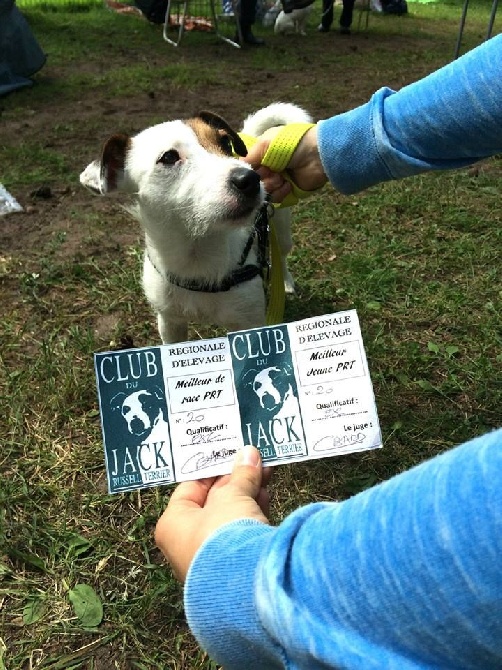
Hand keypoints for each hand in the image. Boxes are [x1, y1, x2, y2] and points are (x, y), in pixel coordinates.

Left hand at [155, 446, 270, 582]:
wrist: (244, 585)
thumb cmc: (223, 534)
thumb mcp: (233, 496)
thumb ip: (241, 474)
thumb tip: (248, 453)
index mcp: (173, 524)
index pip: (190, 488)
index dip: (212, 470)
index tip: (230, 455)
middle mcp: (186, 544)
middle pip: (212, 503)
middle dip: (236, 481)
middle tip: (254, 461)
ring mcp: (209, 558)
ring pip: (230, 518)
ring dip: (248, 495)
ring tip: (266, 475)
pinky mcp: (232, 568)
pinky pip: (241, 534)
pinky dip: (253, 516)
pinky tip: (267, 499)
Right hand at [242, 125, 327, 202]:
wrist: (317, 155)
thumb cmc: (291, 143)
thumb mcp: (266, 143)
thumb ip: (249, 155)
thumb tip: (237, 170)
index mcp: (263, 154)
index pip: (248, 169)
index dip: (248, 173)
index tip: (253, 171)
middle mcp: (269, 167)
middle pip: (254, 183)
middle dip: (261, 180)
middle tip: (271, 173)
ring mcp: (279, 180)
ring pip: (263, 192)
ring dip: (271, 186)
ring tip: (282, 178)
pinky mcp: (288, 191)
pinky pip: (276, 199)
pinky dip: (281, 193)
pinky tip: (288, 184)